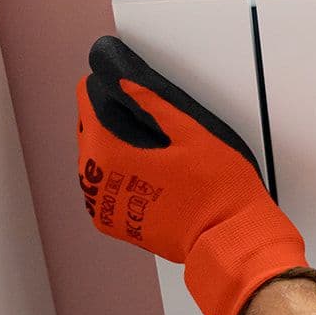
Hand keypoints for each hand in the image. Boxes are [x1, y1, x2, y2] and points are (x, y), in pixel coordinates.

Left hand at [77, 36, 315, 314]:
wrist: (229, 237)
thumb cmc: (217, 186)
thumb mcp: (190, 129)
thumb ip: (149, 99)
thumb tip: (119, 76)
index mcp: (107, 153)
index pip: (86, 102)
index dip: (108, 87)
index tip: (129, 86)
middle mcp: (94, 183)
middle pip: (88, 130)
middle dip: (110, 117)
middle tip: (149, 116)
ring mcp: (103, 208)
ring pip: (93, 160)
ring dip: (113, 147)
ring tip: (151, 145)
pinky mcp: (116, 225)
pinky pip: (104, 188)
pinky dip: (118, 175)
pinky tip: (148, 172)